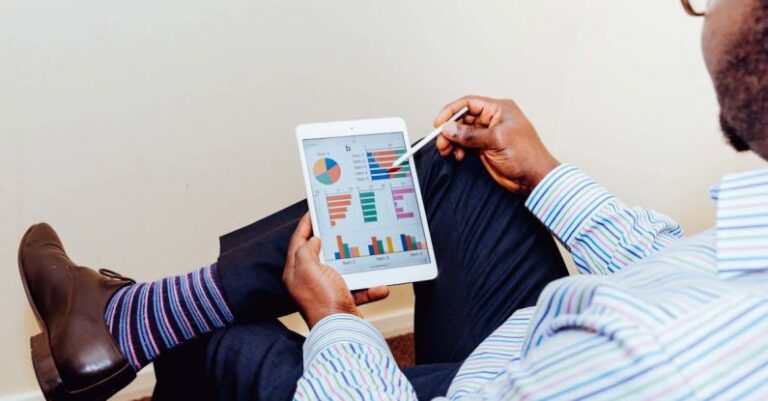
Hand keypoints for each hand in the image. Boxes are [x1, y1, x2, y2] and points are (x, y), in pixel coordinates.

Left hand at [282, 214, 389, 327]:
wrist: (340, 331)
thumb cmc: (322, 300)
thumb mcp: (308, 268)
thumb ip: (306, 250)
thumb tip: (313, 240)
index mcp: (296, 272)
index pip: (298, 241)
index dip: (305, 224)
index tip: (313, 210)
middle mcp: (308, 281)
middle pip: (319, 253)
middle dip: (331, 239)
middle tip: (339, 224)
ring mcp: (326, 291)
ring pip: (342, 270)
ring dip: (356, 264)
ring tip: (364, 250)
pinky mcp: (342, 300)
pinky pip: (358, 289)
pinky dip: (369, 288)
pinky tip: (380, 286)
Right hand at [434, 96, 560, 192]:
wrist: (533, 178)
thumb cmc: (525, 155)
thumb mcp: (496, 140)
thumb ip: (470, 134)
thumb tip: (448, 129)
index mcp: (499, 109)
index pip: (469, 103)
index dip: (452, 111)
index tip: (439, 123)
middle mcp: (492, 119)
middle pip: (463, 118)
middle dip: (450, 130)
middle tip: (441, 142)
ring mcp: (488, 134)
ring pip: (462, 132)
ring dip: (452, 141)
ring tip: (446, 151)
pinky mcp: (484, 147)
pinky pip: (465, 144)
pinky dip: (458, 149)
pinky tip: (458, 156)